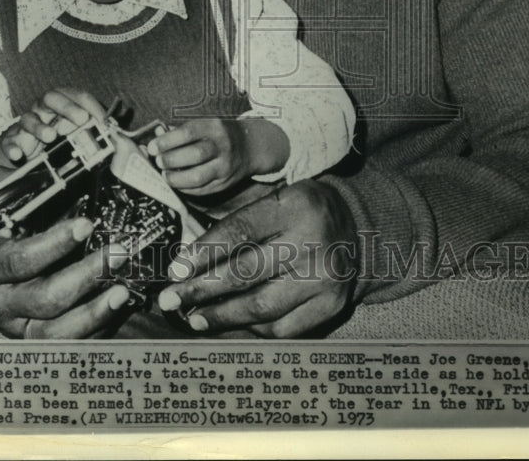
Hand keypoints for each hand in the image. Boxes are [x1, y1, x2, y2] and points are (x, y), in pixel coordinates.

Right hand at [0, 87, 107, 166]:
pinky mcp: (11, 141)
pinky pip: (8, 141)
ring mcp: (25, 125)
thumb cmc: (54, 140)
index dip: (92, 105)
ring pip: (28, 118)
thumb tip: (120, 138)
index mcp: (62, 105)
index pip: (77, 96)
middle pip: (51, 98)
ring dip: (40, 126)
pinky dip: (13, 146)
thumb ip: (96, 133)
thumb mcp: (76, 134)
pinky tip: (19, 154)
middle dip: (67, 106)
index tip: (104, 120)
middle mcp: (43, 110)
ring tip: (51, 137)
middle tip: (81, 119)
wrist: (23, 153)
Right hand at [0, 166, 130, 337]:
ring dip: (93, 314)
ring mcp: (14, 325)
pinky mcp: (30, 338)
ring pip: (55, 334)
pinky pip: (64, 345)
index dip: (54, 244)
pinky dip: (92, 331)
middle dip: (84, 278)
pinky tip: (114, 311)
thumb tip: (52, 174)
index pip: (20, 260)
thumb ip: (13, 187)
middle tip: (117, 255)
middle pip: (43, 301)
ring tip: (122, 292)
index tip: (86, 223)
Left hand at [146, 117, 288, 195]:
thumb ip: (180, 132)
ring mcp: (225, 167)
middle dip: (170, 160)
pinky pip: (201, 190)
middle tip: (158, 161)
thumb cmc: (219, 134)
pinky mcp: (224, 184)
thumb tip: (155, 140)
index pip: (188, 133)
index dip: (166, 141)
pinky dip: (184, 188)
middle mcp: (223, 146)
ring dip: (175, 178)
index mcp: (215, 127)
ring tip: (165, 175)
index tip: (152, 147)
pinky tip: (176, 183)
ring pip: (197, 177)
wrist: (250, 147)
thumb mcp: (205, 124)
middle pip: (194, 155)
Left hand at [156, 179, 356, 336]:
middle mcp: (311, 241)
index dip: (203, 253)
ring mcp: (324, 277)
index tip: (175, 270)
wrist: (357, 229)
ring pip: (261, 306)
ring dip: (220, 315)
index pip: (239, 231)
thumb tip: (188, 260)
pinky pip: (283, 327)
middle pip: (246, 273)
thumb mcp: (275, 200)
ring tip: (193, 318)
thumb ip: (237, 223)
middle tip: (170, 300)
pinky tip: (230, 323)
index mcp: (294, 206)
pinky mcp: (332, 305)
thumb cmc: (300, 212)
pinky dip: (251, 328)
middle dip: (201, 289)